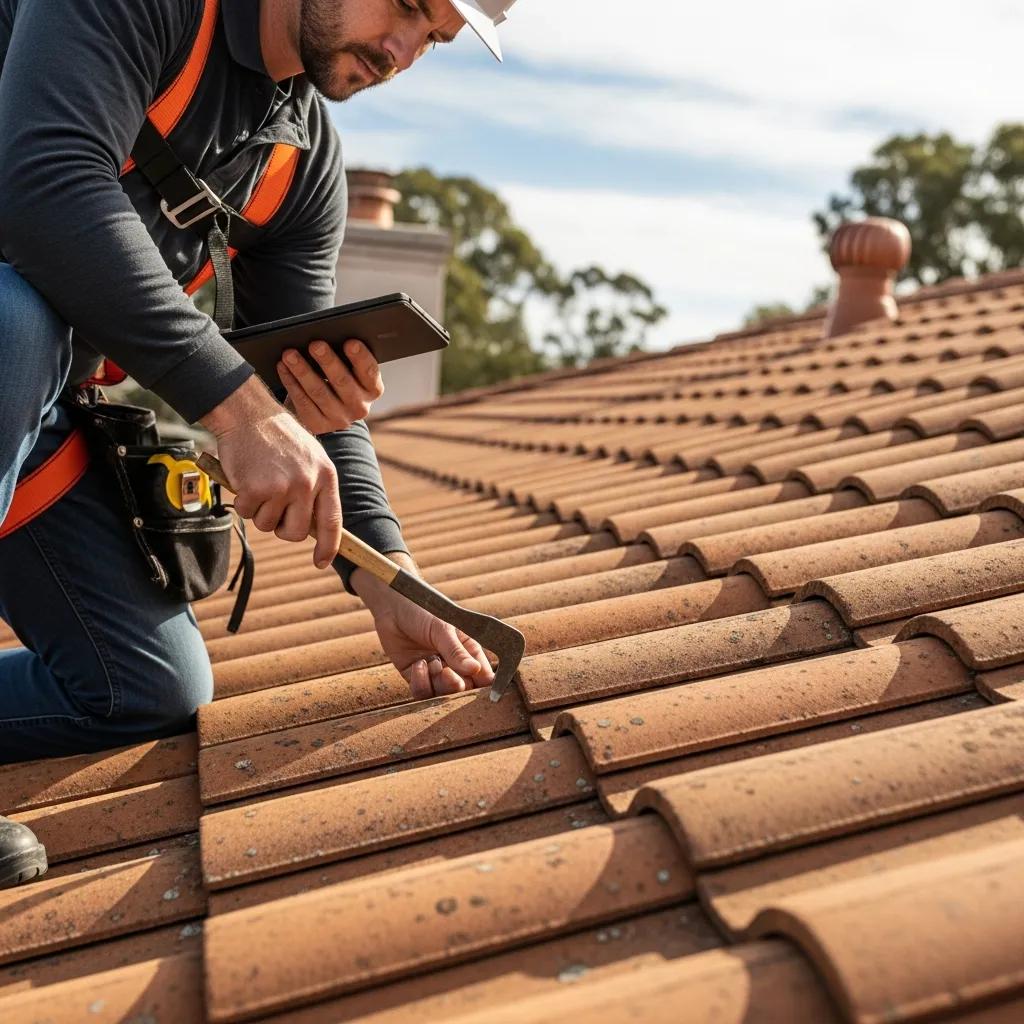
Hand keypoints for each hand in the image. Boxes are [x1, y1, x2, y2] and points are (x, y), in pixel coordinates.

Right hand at [199, 375, 341, 568]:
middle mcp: (308, 484)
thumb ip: (314, 488)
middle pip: (296, 533)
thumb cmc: (278, 437)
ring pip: (268, 525)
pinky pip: (247, 514)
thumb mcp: (310, 458)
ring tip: (259, 481)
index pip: (332, 521)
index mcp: (326, 475)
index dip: (328, 546)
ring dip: (259, 510)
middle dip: (282, 528)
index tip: (322, 562)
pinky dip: (242, 502)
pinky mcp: (257, 489)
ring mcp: (283, 487)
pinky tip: (245, 478)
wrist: (249, 413)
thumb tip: (312, 526)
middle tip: (272, 508)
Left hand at [277, 338, 383, 433]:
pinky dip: (291, 382)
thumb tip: (329, 335)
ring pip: (318, 392)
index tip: (350, 342)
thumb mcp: (350, 370)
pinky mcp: (319, 425)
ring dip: (302, 371)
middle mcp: (359, 407)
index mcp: (373, 389)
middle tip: (315, 344)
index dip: (361, 358)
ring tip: (289, 354)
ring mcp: (339, 419)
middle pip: (342, 382)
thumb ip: (347, 357)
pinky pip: (303, 402)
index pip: (370, 372)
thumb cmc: (341, 379)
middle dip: (328, 361)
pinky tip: (283, 367)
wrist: (330, 411)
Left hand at [353, 553, 495, 699]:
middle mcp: (453, 663)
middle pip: (464, 688)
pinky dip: (421, 683)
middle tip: (450, 675)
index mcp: (468, 649)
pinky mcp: (415, 676)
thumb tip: (475, 669)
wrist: (392, 606)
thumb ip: (456, 651)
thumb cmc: (423, 610)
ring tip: (431, 665)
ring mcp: (434, 671)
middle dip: (458, 685)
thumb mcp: (442, 629)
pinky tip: (418, 664)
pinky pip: (422, 692)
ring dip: (438, 685)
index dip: (486, 685)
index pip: (483, 673)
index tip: (484, 690)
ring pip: (443, 693)